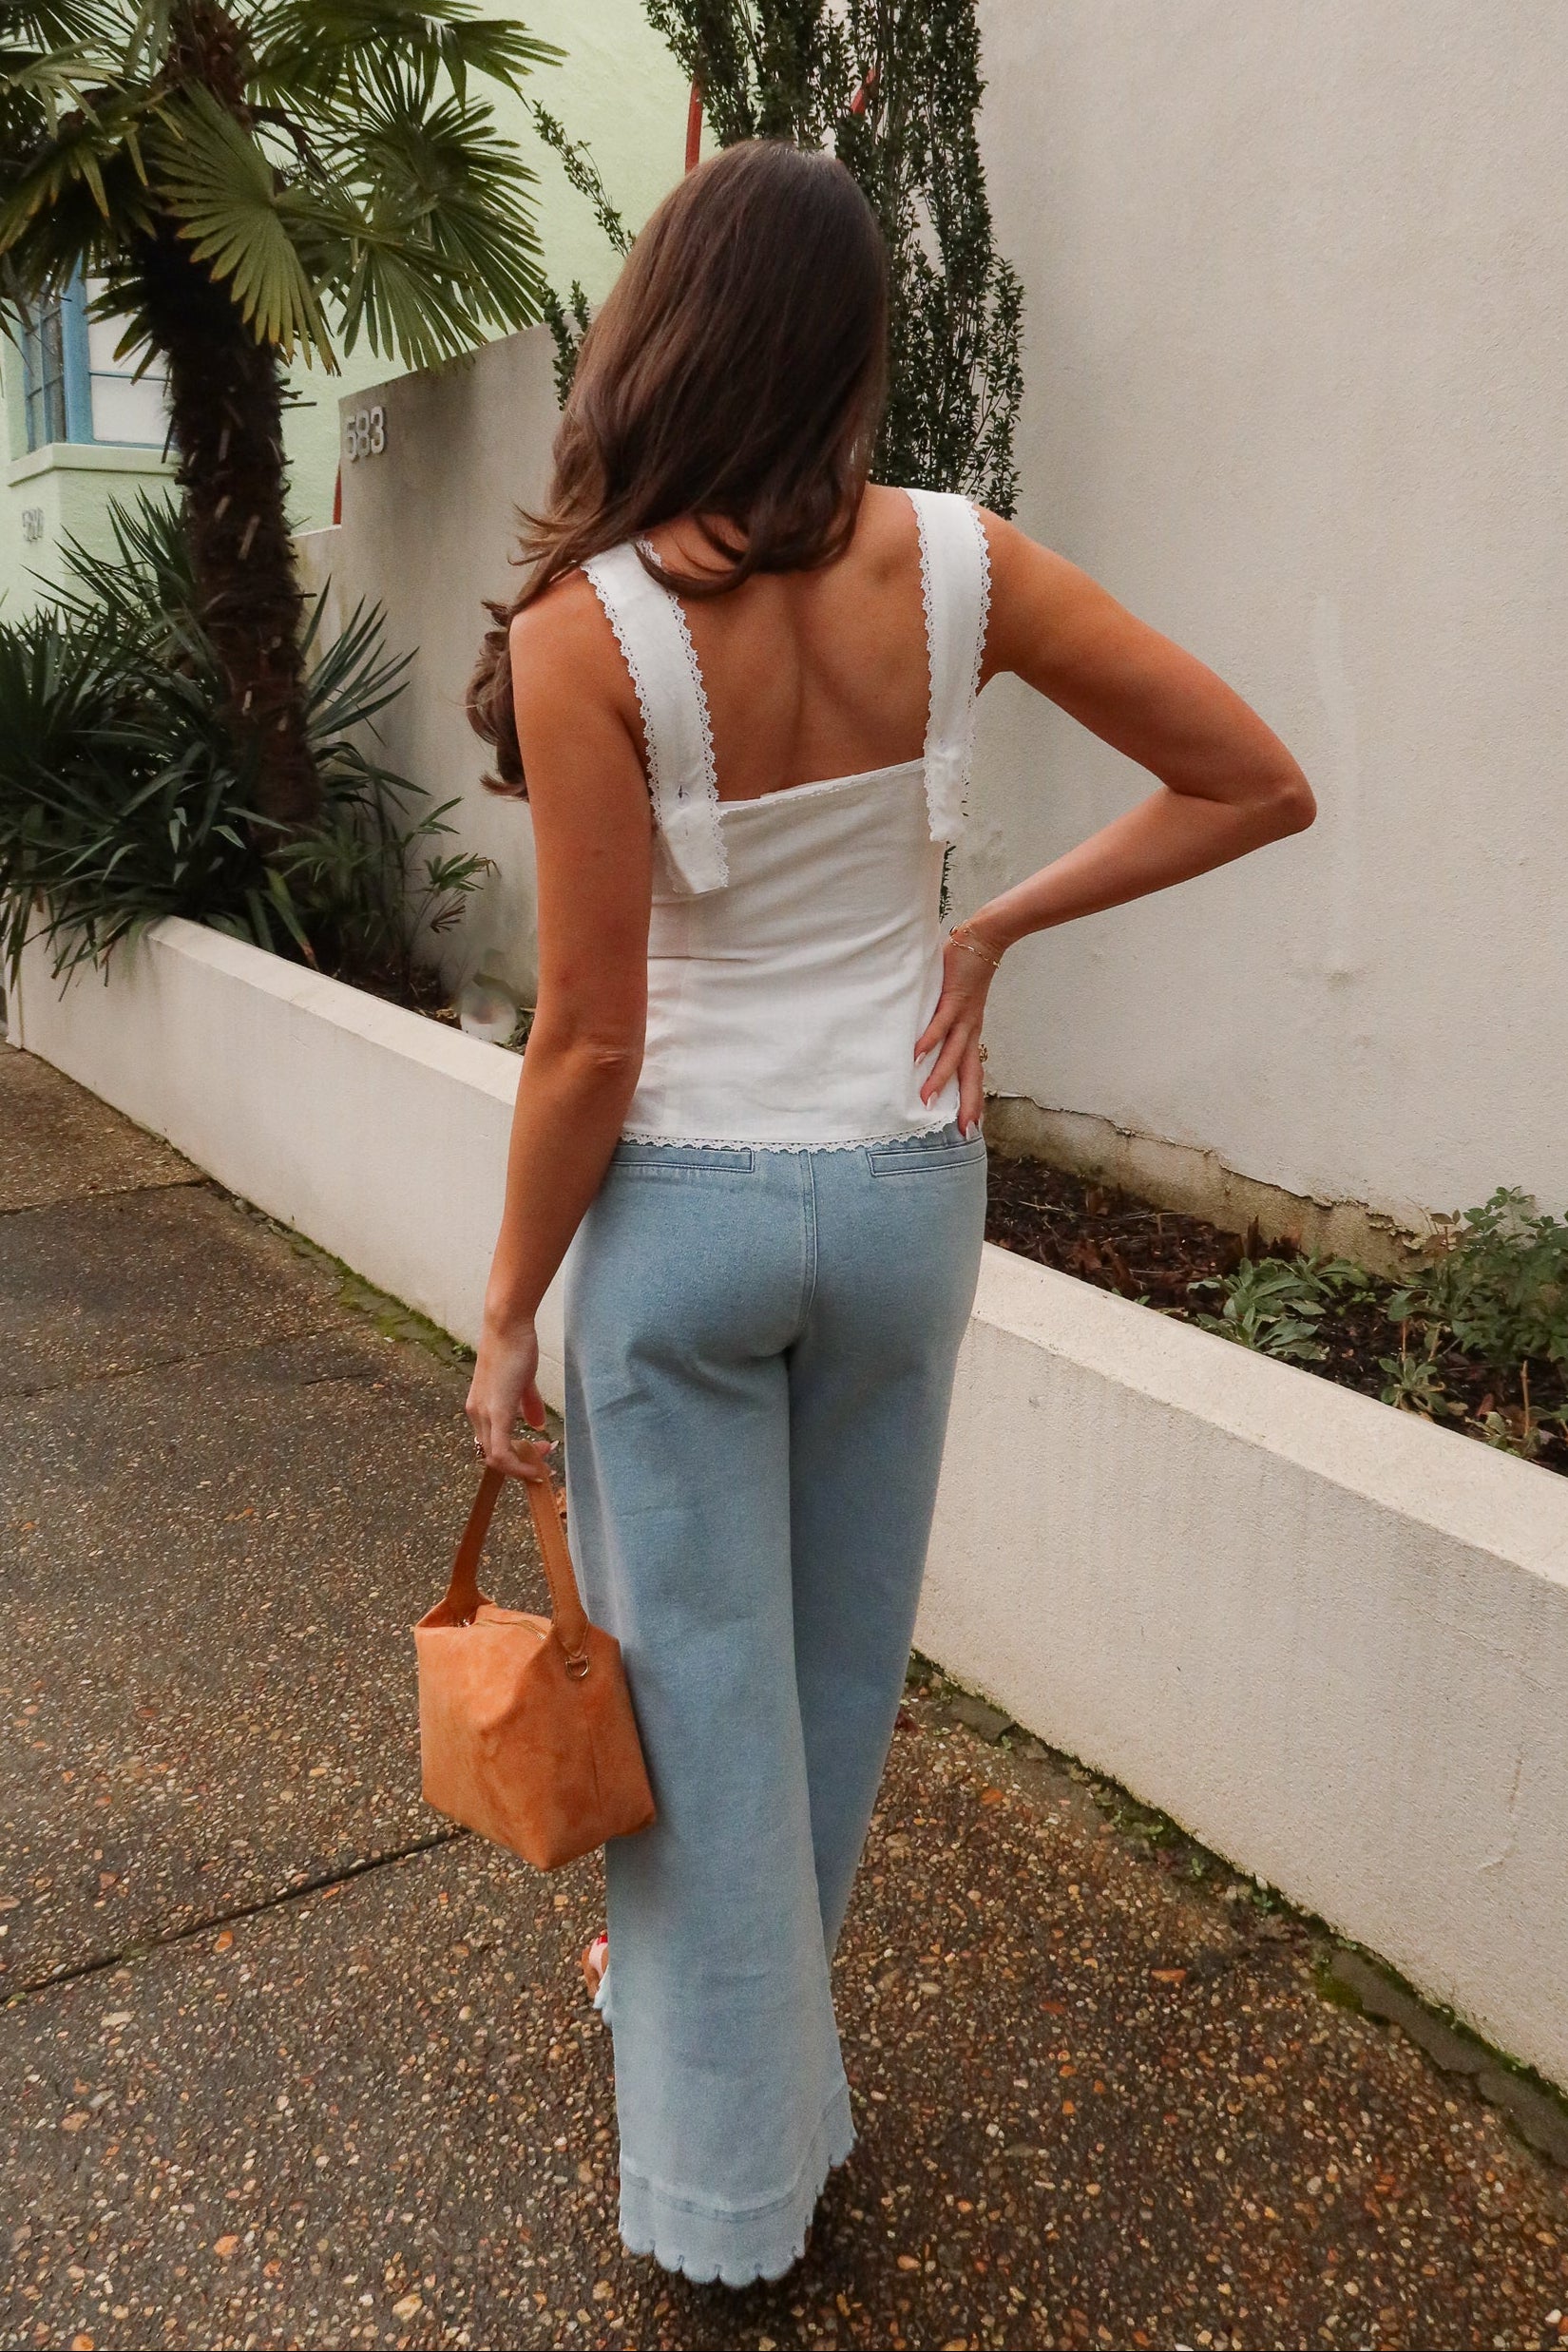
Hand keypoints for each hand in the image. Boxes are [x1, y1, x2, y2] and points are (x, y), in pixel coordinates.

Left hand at [465, 1315, 551, 1479]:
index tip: (538, 1454)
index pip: (491, 1445)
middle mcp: (476, 1414)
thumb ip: (528, 1404)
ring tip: (542, 1463)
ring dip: (520, 1468)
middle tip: (544, 1463)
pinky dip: (517, 1466)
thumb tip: (537, 1425)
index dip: (513, 1456)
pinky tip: (535, 1467)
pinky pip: (501, 1452)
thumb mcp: (522, 1381)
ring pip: (495, 1459)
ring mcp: (484, 1414)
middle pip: (492, 1456)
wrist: (507, 1326)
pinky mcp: (497, 1412)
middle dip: (519, 1465)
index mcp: (479, 1408)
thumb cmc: (515, 1347)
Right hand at [914, 925, 999, 1134]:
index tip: (971, 1127)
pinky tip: (917, 1056)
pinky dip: (928, 1041)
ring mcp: (962, 1017)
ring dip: (939, 1079)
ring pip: (952, 1055)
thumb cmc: (967, 971)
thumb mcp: (959, 1004)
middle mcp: (970, 1030)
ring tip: (925, 1100)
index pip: (973, 1073)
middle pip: (969, 1074)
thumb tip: (928, 1037)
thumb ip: (946, 1020)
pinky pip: (940, 1025)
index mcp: (971, 1034)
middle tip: (960, 1130)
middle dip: (966, 1103)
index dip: (973, 1100)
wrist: (985, 940)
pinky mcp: (953, 1000)